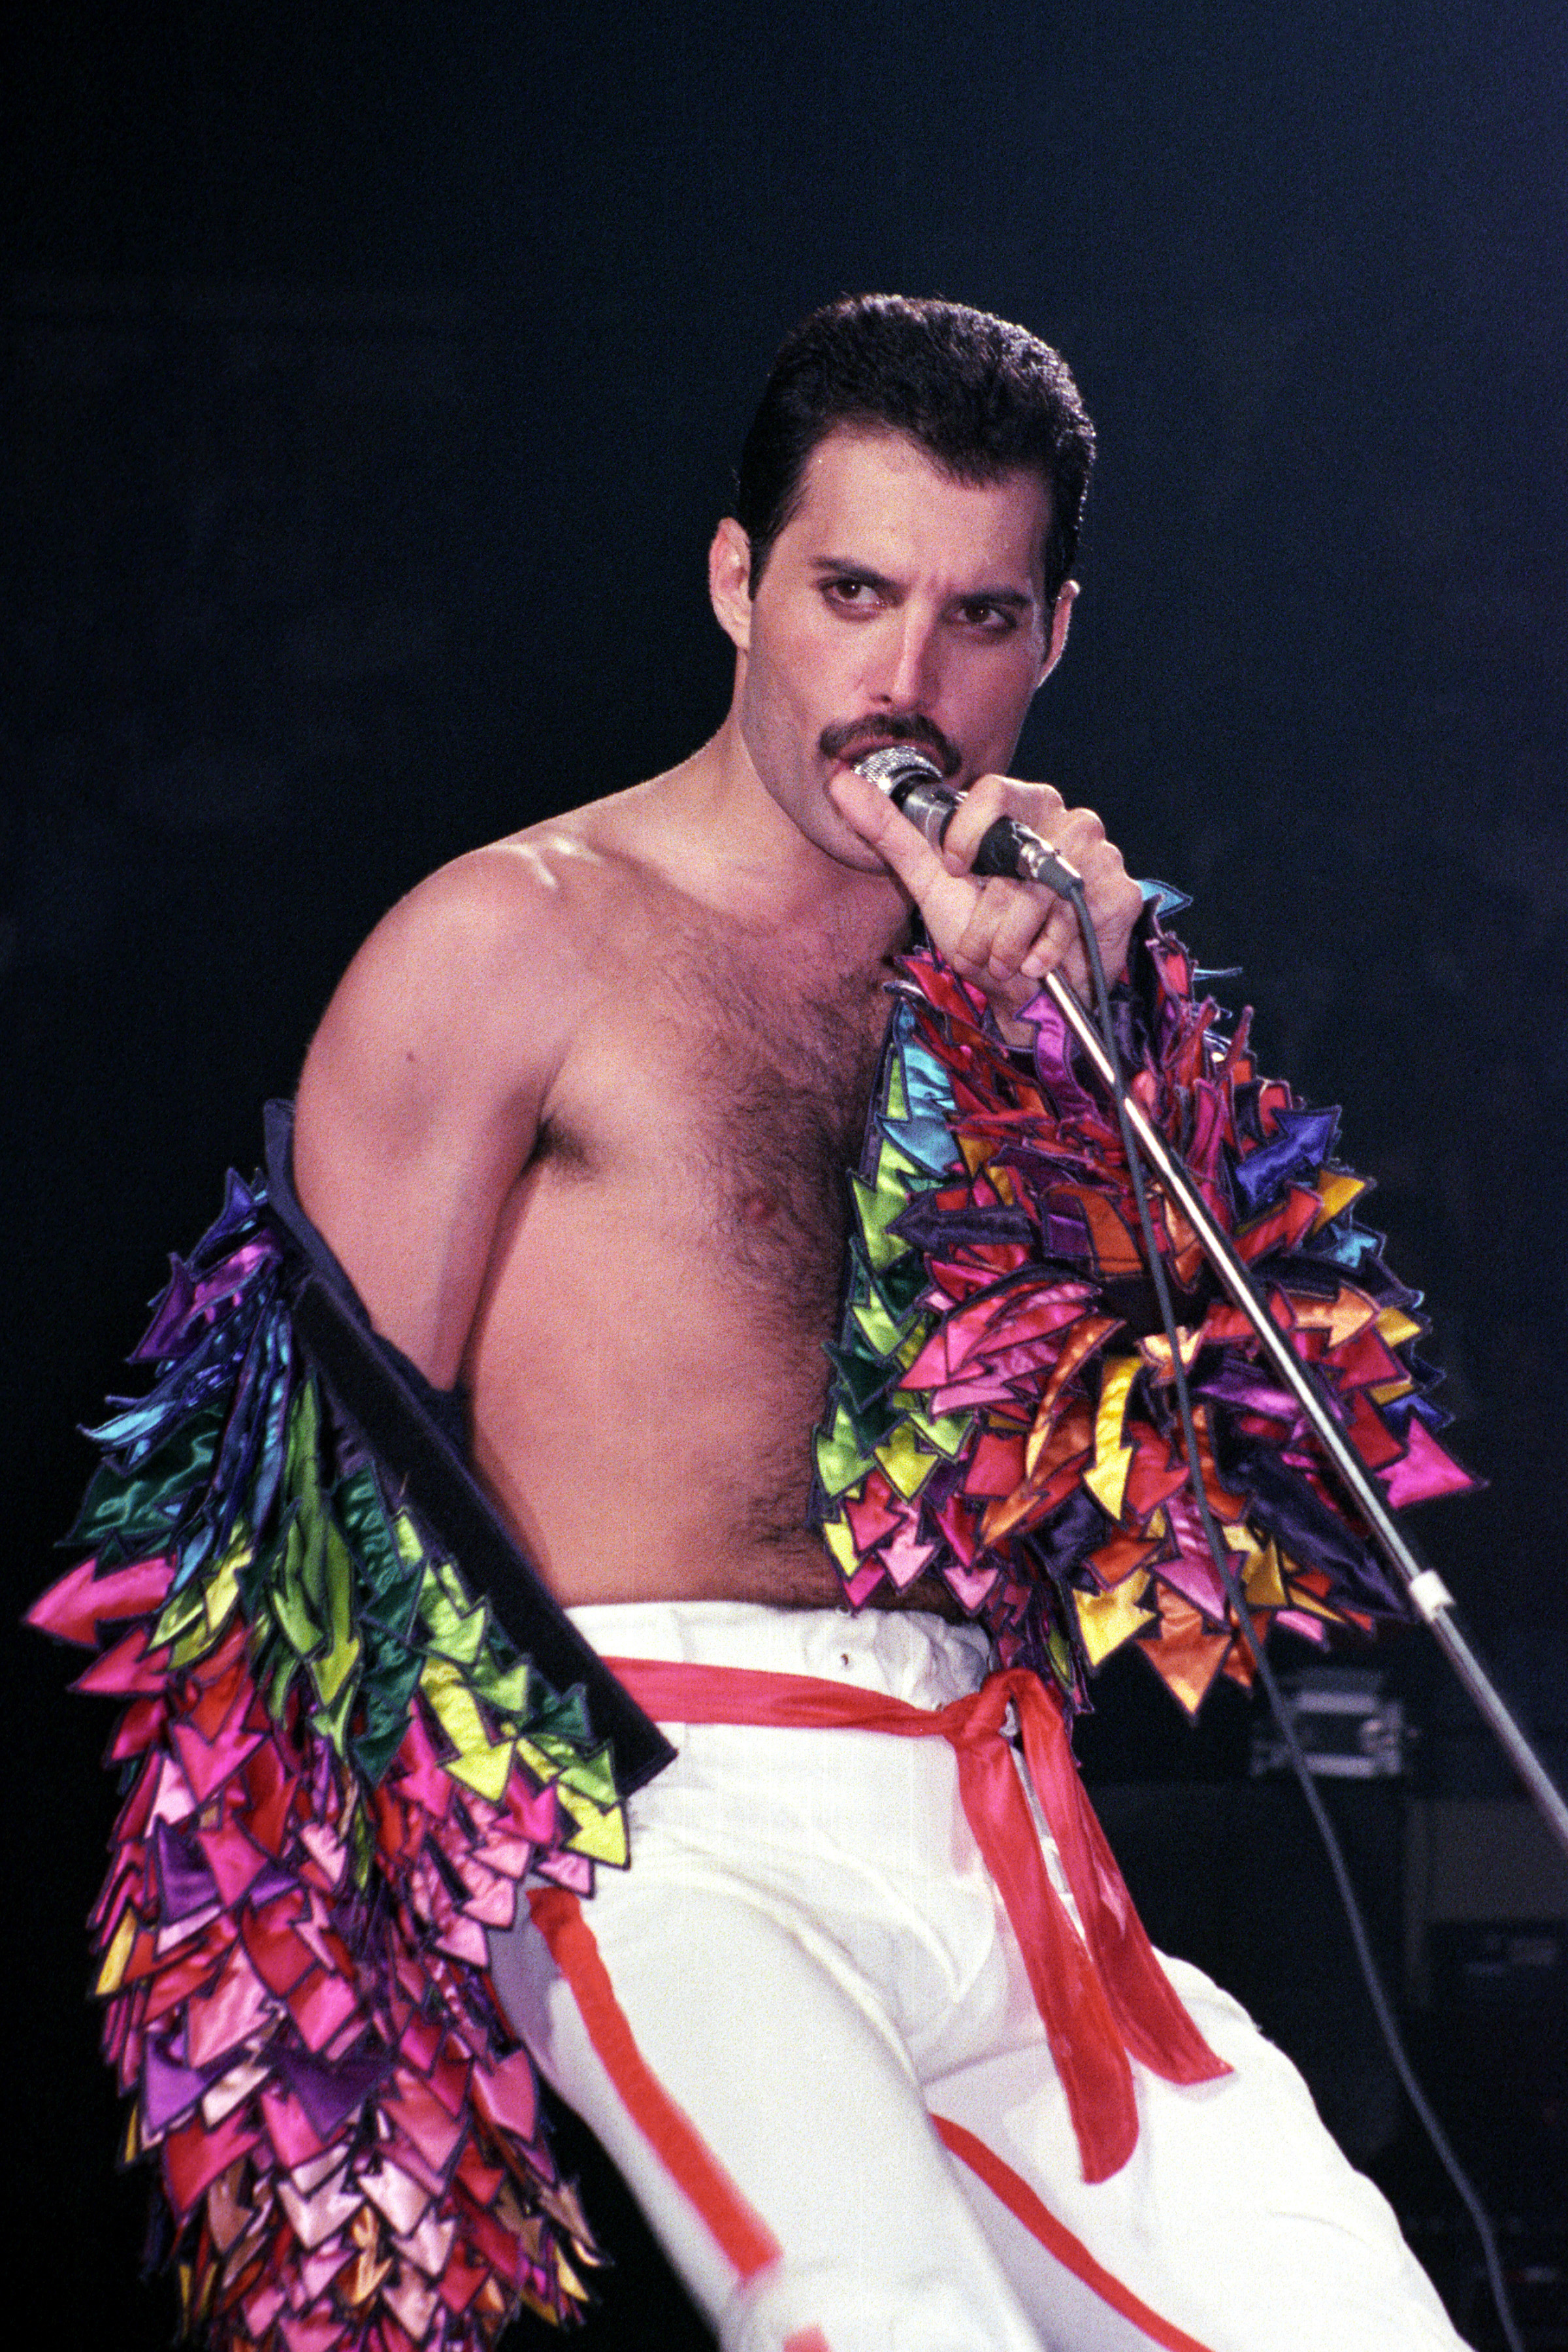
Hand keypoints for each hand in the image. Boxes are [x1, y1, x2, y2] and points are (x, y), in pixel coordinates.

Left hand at [827, 768, 1142, 1032]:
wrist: (1025, 990)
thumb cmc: (983, 930)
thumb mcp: (931, 880)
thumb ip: (890, 831)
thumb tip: (840, 785)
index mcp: (1023, 806)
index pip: (994, 791)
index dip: (966, 836)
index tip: (956, 871)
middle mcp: (1065, 821)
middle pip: (1014, 854)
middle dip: (986, 916)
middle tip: (982, 941)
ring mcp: (1098, 855)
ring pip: (1039, 893)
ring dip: (1010, 940)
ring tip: (1007, 958)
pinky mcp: (1120, 893)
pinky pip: (1073, 919)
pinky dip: (1047, 951)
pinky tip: (1038, 963)